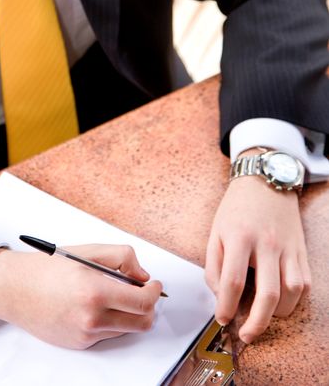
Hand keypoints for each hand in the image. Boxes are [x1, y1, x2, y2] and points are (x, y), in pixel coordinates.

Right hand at [0, 243, 162, 347]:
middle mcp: (92, 318)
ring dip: (129, 314)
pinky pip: (108, 335)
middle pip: (141, 323)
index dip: (155, 292)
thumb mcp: (88, 251)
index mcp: (95, 291)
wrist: (15, 289)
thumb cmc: (48, 268)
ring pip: (126, 330)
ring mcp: (85, 335)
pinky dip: (111, 321)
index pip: (143, 302)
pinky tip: (98, 305)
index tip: (154, 284)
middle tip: (142, 291)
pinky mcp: (79, 344)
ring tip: (116, 294)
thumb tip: (142, 275)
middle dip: (148, 307)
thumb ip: (122, 258)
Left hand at [205, 176, 310, 343]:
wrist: (265, 182)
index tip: (222, 318)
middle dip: (256, 323)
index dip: (226, 306)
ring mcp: (287, 247)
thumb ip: (213, 265)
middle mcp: (266, 243)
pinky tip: (280, 301)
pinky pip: (304, 283)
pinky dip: (294, 299)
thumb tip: (220, 296)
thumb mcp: (215, 231)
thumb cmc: (237, 208)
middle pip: (267, 294)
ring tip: (263, 316)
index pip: (233, 281)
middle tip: (245, 334)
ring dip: (277, 313)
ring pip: (291, 292)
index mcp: (239, 237)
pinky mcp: (301, 251)